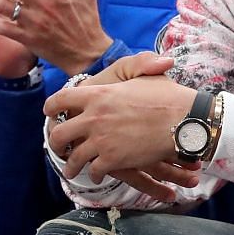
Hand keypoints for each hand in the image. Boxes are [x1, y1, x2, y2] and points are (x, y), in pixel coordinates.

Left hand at [45, 53, 202, 185]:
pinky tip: (98, 174)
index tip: (49, 114)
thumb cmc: (168, 96)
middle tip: (59, 147)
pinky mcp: (113, 159)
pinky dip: (94, 174)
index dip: (51, 108)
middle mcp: (93, 117)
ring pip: (74, 157)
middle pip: (60, 133)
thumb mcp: (147, 72)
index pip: (60, 99)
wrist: (183, 120)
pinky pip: (94, 170)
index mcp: (97, 94)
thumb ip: (138, 64)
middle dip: (56, 143)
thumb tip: (149, 59)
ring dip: (72, 165)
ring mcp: (101, 140)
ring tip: (73, 170)